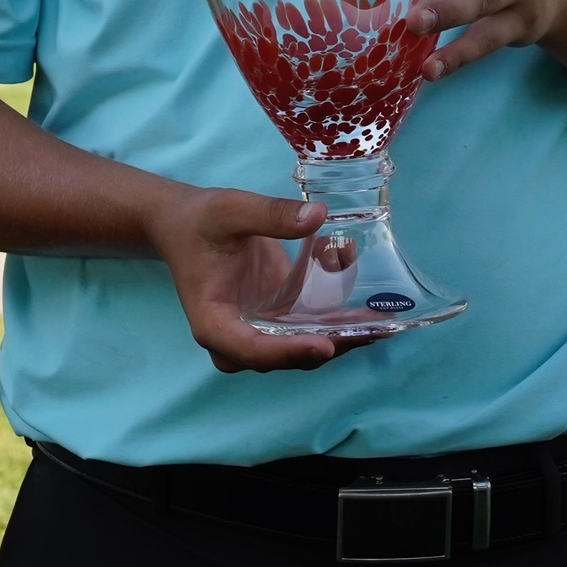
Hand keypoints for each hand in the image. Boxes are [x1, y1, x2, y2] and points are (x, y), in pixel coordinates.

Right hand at [141, 183, 366, 373]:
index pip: (250, 349)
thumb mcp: (230, 210)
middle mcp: (237, 337)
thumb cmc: (200, 221)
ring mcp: (258, 330)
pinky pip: (310, 324)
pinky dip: (336, 310)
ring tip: (379, 317)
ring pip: (303, 345)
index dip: (288, 352)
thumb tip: (318, 216)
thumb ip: (271, 214)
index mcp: (214, 322)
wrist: (186, 224)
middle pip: (285, 356)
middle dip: (329, 343)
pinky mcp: (276, 318)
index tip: (324, 345)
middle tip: (370, 328)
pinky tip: (358, 283)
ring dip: (341, 331)